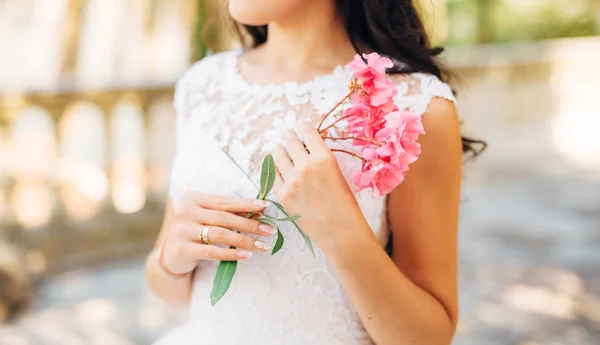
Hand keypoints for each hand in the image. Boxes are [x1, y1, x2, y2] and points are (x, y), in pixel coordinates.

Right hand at [161, 192, 276, 274]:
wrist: (171, 254)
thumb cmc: (196, 230)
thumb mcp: (209, 217)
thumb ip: (229, 212)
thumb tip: (260, 211)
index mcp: (193, 198)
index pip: (225, 201)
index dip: (246, 204)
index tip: (266, 207)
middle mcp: (185, 211)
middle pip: (224, 218)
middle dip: (250, 224)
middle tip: (269, 230)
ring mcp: (182, 230)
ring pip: (220, 234)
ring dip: (244, 240)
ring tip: (262, 245)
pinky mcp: (183, 249)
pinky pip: (212, 252)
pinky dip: (231, 254)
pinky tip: (246, 255)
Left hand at [272, 123, 368, 247]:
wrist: (340, 231)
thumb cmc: (344, 202)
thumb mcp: (337, 172)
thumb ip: (320, 157)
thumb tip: (306, 143)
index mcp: (324, 158)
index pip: (306, 130)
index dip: (303, 128)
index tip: (301, 129)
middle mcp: (306, 166)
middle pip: (289, 140)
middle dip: (288, 136)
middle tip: (288, 136)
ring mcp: (292, 181)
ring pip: (276, 155)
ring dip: (279, 151)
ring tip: (283, 153)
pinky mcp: (283, 195)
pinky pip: (272, 174)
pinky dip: (275, 170)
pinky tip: (280, 170)